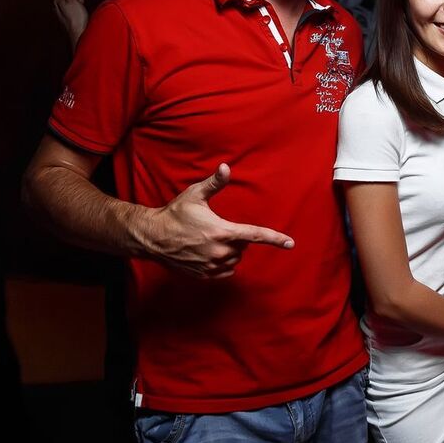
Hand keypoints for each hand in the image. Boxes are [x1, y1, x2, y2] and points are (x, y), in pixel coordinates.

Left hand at [53, 0, 88, 47]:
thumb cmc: (76, 18)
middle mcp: (59, 8)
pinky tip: (81, 2)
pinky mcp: (70, 18)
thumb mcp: (71, 1)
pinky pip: (72, 6)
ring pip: (68, 0)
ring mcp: (64, 13)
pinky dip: (76, 1)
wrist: (79, 33)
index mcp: (58, 2)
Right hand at [140, 163, 294, 278]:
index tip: (290, 243)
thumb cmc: (175, 214)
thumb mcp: (195, 195)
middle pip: (243, 248)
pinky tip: (208, 254)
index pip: (255, 235)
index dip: (275, 239)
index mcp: (222, 232)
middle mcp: (220, 251)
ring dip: (229, 253)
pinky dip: (222, 265)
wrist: (152, 237)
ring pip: (234, 261)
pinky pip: (224, 272)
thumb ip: (215, 183)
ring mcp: (212, 265)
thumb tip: (226, 167)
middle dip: (236, 239)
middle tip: (216, 229)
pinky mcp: (204, 275)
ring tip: (209, 241)